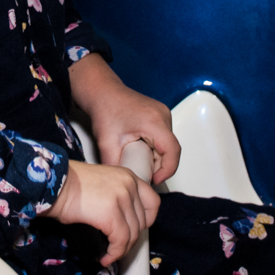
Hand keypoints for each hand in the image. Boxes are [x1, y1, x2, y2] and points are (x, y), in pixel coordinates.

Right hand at [42, 160, 159, 266]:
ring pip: (132, 235)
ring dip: (120, 250)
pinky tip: (104, 257)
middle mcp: (129, 184)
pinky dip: (113, 254)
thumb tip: (121, 221)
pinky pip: (120, 242)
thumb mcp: (102, 182)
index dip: (146, 220)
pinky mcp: (111, 213)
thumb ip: (116, 194)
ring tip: (108, 254)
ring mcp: (122, 198)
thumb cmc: (69, 185)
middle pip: (142, 222)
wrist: (54, 184)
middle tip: (116, 246)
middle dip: (130, 239)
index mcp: (128, 176)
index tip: (134, 230)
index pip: (153, 202)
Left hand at [68, 55, 181, 182]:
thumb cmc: (104, 110)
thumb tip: (122, 183)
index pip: (172, 151)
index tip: (154, 180)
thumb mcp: (106, 142)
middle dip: (160, 166)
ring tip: (139, 162)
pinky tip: (140, 152)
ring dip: (157, 157)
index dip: (167, 170)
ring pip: (168, 144)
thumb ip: (114, 165)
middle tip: (143, 173)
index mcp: (154, 121)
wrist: (102, 91)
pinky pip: (163, 137)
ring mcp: (162, 113)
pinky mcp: (159, 115)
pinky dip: (155, 148)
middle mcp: (163, 115)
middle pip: (171, 149)